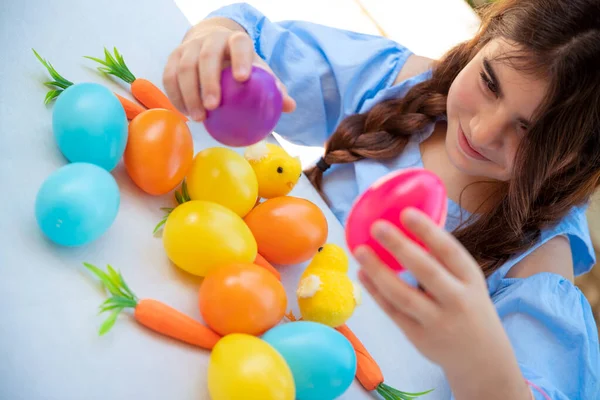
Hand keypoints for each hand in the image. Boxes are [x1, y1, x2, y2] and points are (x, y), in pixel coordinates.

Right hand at [162, 23, 295, 121]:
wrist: (212, 45)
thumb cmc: (241, 65)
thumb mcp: (258, 71)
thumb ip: (273, 87)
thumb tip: (290, 106)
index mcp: (235, 40)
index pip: (239, 44)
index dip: (240, 58)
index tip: (242, 79)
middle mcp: (210, 40)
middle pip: (206, 57)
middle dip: (208, 81)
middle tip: (213, 107)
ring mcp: (189, 47)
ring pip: (184, 68)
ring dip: (190, 94)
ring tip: (199, 118)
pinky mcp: (173, 58)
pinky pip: (170, 77)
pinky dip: (176, 96)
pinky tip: (186, 114)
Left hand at [354, 208, 530, 398]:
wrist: (483, 359)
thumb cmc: (469, 308)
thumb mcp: (469, 282)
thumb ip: (444, 261)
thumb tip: (408, 225)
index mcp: (471, 279)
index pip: (450, 251)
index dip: (428, 231)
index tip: (406, 212)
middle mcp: (457, 300)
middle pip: (425, 271)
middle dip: (399, 247)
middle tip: (377, 226)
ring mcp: (437, 322)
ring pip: (402, 295)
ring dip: (378, 271)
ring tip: (360, 250)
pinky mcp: (418, 337)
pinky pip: (393, 311)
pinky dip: (375, 291)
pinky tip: (363, 273)